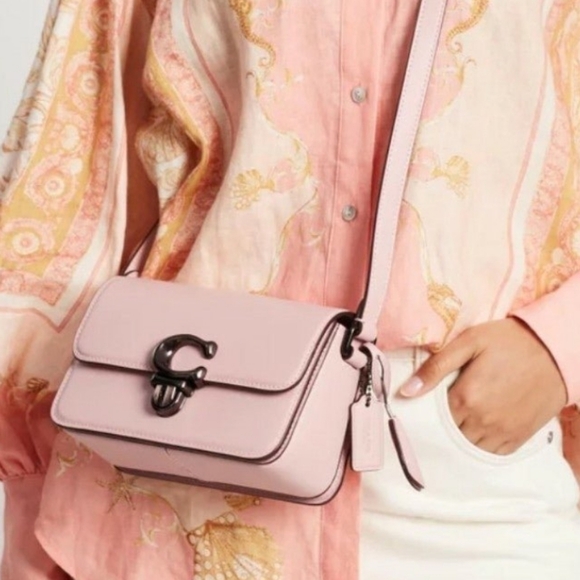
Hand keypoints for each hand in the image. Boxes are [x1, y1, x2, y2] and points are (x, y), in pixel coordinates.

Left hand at [399, 318, 567, 454]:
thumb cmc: (508, 341)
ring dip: (460, 437)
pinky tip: (477, 429)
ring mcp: (502, 433)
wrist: (555, 350)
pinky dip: (480, 445)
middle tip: (441, 410)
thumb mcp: (468, 342)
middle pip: (448, 436)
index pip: (431, 419)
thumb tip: (405, 392)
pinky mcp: (519, 438)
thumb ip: (435, 367)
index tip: (422, 405)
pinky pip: (492, 454)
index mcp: (465, 398)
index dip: (425, 413)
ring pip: (468, 448)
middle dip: (440, 426)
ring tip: (459, 418)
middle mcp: (481, 421)